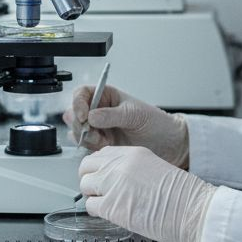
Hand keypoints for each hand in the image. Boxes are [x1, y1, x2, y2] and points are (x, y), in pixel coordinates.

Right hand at [63, 85, 188, 166]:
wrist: (167, 145)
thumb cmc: (155, 123)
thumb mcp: (134, 114)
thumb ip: (112, 115)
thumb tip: (91, 116)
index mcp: (106, 96)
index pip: (82, 94)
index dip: (78, 103)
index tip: (84, 116)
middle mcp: (99, 111)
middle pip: (74, 113)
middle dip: (79, 124)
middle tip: (92, 132)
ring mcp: (98, 129)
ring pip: (76, 131)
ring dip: (85, 137)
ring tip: (103, 141)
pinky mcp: (100, 145)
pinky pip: (85, 145)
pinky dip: (90, 147)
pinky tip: (105, 147)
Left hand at [78, 145, 216, 241]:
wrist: (193, 210)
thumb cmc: (181, 195)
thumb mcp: (154, 168)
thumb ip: (132, 168)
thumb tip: (114, 177)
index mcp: (132, 153)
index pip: (100, 154)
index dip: (99, 168)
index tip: (103, 178)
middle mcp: (119, 165)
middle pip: (86, 167)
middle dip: (90, 180)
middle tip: (100, 191)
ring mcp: (113, 184)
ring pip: (85, 186)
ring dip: (93, 196)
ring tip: (108, 204)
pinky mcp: (111, 206)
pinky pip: (90, 206)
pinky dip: (97, 211)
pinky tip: (112, 213)